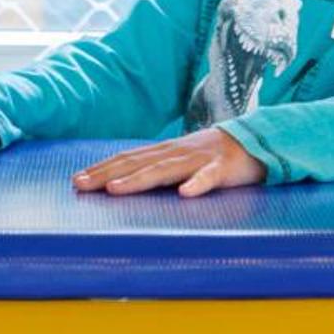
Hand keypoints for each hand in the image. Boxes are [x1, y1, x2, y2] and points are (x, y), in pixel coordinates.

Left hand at [72, 127, 266, 199]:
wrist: (257, 140)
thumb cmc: (213, 156)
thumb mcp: (181, 161)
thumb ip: (157, 170)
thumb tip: (122, 184)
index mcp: (165, 152)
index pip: (128, 159)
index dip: (102, 169)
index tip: (76, 181)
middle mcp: (177, 152)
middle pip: (138, 163)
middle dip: (108, 174)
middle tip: (81, 186)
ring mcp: (200, 159)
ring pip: (166, 170)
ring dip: (140, 179)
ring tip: (116, 190)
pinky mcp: (224, 169)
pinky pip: (210, 178)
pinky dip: (197, 184)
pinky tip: (185, 193)